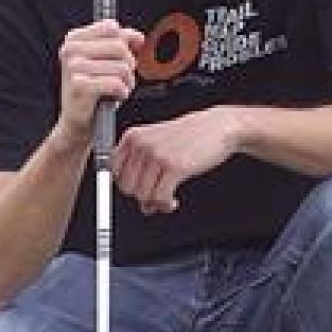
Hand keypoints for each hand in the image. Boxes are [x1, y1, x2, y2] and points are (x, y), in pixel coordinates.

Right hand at [56, 20, 144, 144]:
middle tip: (122, 78)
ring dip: (128, 81)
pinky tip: (115, 97)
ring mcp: (73, 67)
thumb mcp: (107, 60)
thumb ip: (122, 42)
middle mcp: (70, 50)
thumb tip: (139, 38)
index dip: (126, 40)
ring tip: (117, 89)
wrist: (78, 122)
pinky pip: (117, 84)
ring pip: (122, 67)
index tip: (128, 53)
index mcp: (74, 38)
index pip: (111, 27)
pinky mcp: (79, 86)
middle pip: (120, 47)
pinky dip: (122, 93)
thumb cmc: (95, 89)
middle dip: (129, 65)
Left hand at [112, 106, 242, 213]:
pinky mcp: (174, 166)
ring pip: (142, 195)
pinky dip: (166, 205)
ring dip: (155, 203)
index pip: (113, 170)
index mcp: (133, 136)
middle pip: (126, 187)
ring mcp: (157, 155)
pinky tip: (173, 201)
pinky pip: (160, 197)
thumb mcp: (160, 144)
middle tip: (155, 197)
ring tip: (166, 199)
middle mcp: (142, 144)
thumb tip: (143, 204)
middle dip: (141, 197)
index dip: (125, 184)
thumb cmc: (192, 135)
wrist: (218, 126)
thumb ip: (145, 170)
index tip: (136, 190)